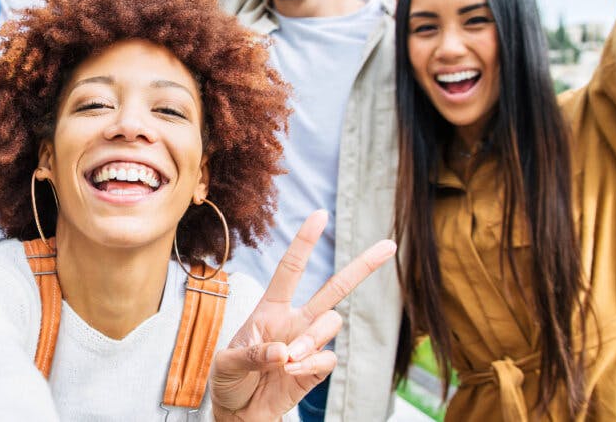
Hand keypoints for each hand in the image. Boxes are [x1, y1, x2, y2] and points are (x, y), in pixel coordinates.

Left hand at [210, 210, 395, 420]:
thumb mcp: (227, 364)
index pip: (291, 269)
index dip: (305, 242)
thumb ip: (253, 355)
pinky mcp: (316, 368)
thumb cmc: (229, 380)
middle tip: (388, 245)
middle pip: (334, 288)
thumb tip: (284, 352)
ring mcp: (308, 343)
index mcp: (270, 309)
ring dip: (310, 340)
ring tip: (286, 361)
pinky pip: (328, 357)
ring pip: (331, 324)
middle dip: (362, 266)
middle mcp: (295, 321)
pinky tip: (291, 374)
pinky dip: (310, 365)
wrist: (239, 412)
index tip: (320, 214)